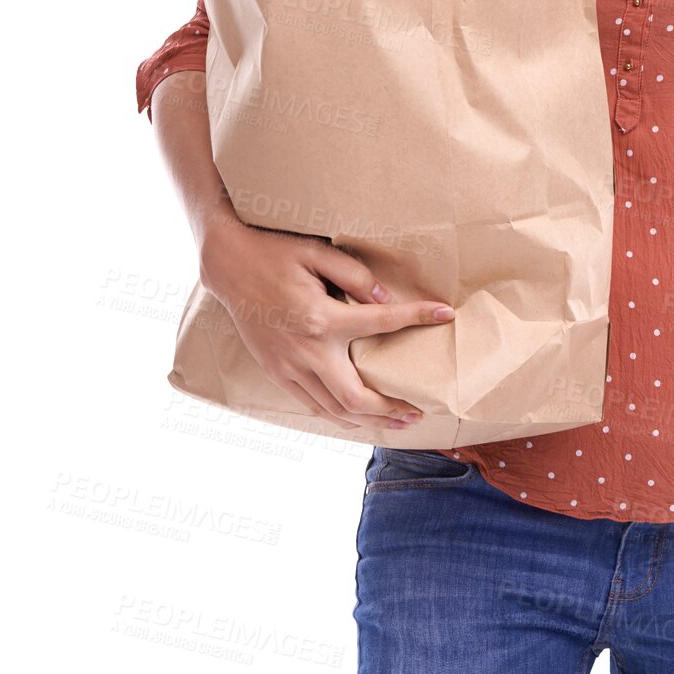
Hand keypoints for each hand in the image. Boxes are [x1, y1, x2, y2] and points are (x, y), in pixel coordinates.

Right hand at [199, 216, 454, 431]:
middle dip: (390, 409)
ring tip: (396, 421)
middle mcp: (306, 351)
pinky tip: (355, 416)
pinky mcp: (275, 372)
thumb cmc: (274, 253)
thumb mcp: (316, 252)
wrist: (228, 266)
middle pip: (356, 397)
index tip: (445, 314)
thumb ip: (354, 275)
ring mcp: (288, 367)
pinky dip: (337, 415)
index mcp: (322, 317)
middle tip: (417, 411)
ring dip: (367, 420)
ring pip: (333, 410)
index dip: (418, 317)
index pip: (382, 323)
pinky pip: (310, 404)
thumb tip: (384, 299)